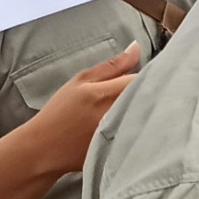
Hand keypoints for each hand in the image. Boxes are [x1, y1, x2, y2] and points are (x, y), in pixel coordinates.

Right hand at [25, 43, 140, 176]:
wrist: (45, 148)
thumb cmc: (60, 112)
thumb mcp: (81, 81)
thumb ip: (112, 65)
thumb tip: (136, 47)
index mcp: (107, 95)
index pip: (144, 79)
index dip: (152, 74)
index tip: (151, 74)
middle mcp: (117, 116)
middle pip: (151, 98)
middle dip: (153, 91)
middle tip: (150, 90)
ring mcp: (121, 136)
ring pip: (148, 116)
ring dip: (149, 109)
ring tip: (140, 108)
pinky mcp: (122, 151)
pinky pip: (142, 134)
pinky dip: (142, 128)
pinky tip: (134, 126)